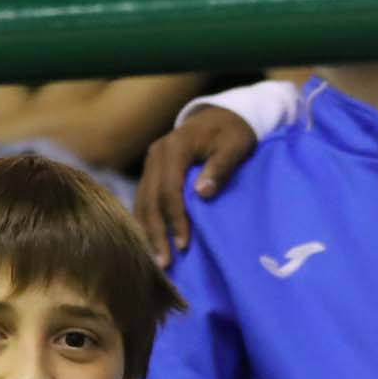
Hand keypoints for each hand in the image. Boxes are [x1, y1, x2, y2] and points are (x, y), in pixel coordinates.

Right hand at [133, 107, 261, 260]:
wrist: (219, 115)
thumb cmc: (232, 133)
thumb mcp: (235, 146)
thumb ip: (220, 168)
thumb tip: (203, 193)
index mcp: (175, 147)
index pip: (170, 189)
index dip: (175, 219)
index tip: (184, 245)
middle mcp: (156, 155)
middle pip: (151, 199)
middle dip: (156, 233)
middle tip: (164, 264)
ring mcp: (150, 163)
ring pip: (142, 201)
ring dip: (147, 232)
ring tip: (156, 261)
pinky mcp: (151, 172)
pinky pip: (143, 199)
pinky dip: (145, 222)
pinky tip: (149, 243)